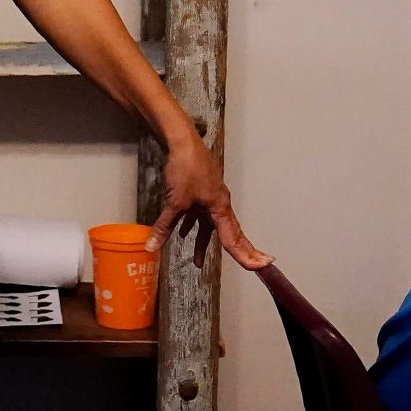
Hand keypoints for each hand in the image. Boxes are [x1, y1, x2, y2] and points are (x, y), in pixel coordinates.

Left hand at [149, 129, 268, 270]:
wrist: (182, 142)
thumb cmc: (186, 169)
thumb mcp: (175, 202)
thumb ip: (164, 227)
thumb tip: (152, 247)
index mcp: (220, 208)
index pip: (234, 239)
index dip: (245, 256)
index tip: (259, 268)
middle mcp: (219, 204)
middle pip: (230, 233)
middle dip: (238, 251)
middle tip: (254, 266)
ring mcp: (210, 197)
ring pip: (210, 225)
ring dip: (204, 242)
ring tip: (197, 260)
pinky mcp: (199, 191)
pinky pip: (199, 214)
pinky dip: (192, 225)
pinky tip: (183, 232)